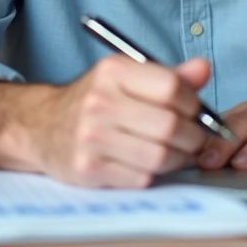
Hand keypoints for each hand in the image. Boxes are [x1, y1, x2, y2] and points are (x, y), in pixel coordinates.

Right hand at [29, 55, 211, 186]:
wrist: (41, 127)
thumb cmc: (95, 101)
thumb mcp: (127, 77)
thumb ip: (169, 76)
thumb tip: (204, 69)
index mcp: (113, 71)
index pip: (172, 87)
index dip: (193, 102)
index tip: (194, 110)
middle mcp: (100, 101)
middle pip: (169, 125)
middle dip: (192, 137)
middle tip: (193, 139)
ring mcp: (91, 137)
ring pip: (159, 157)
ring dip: (177, 159)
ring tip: (175, 153)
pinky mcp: (87, 169)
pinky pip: (141, 178)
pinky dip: (152, 174)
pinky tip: (147, 164)